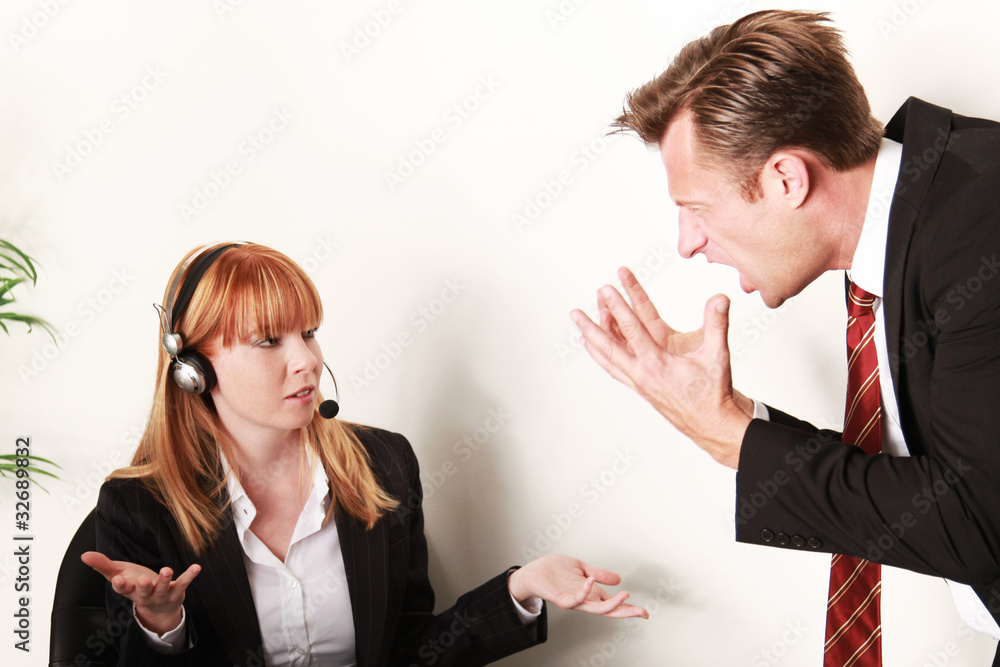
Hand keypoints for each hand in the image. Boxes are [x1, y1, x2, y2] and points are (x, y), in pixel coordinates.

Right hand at [81, 551, 200, 634]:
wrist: (158, 608)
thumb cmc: (136, 585)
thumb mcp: (118, 574)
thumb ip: (103, 565)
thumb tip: (84, 555)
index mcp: (130, 590)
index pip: (123, 589)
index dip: (120, 585)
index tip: (117, 579)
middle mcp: (145, 594)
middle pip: (143, 592)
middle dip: (143, 587)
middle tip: (143, 580)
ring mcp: (162, 594)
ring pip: (163, 589)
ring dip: (165, 580)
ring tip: (166, 570)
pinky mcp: (177, 591)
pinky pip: (184, 583)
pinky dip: (190, 576)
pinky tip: (196, 567)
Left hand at [508, 554, 648, 618]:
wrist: (533, 572)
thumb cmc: (554, 570)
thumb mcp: (581, 568)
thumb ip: (599, 574)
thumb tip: (618, 579)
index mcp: (592, 594)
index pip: (614, 604)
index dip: (629, 608)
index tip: (646, 613)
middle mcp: (585, 600)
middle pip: (610, 611)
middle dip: (627, 612)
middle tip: (643, 613)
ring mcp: (574, 601)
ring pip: (596, 609)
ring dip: (611, 604)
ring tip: (625, 595)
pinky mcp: (561, 599)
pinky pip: (575, 599)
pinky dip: (585, 591)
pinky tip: (591, 581)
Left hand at [571, 267, 752, 467]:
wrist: (711, 424)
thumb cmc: (713, 393)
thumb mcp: (718, 356)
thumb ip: (717, 324)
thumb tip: (721, 298)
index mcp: (656, 364)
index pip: (631, 329)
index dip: (618, 306)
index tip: (607, 289)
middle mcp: (642, 374)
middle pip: (608, 346)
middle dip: (591, 327)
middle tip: (575, 312)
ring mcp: (639, 383)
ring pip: (609, 360)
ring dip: (593, 342)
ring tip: (580, 328)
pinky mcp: (641, 389)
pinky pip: (616, 371)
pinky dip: (603, 358)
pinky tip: (597, 352)